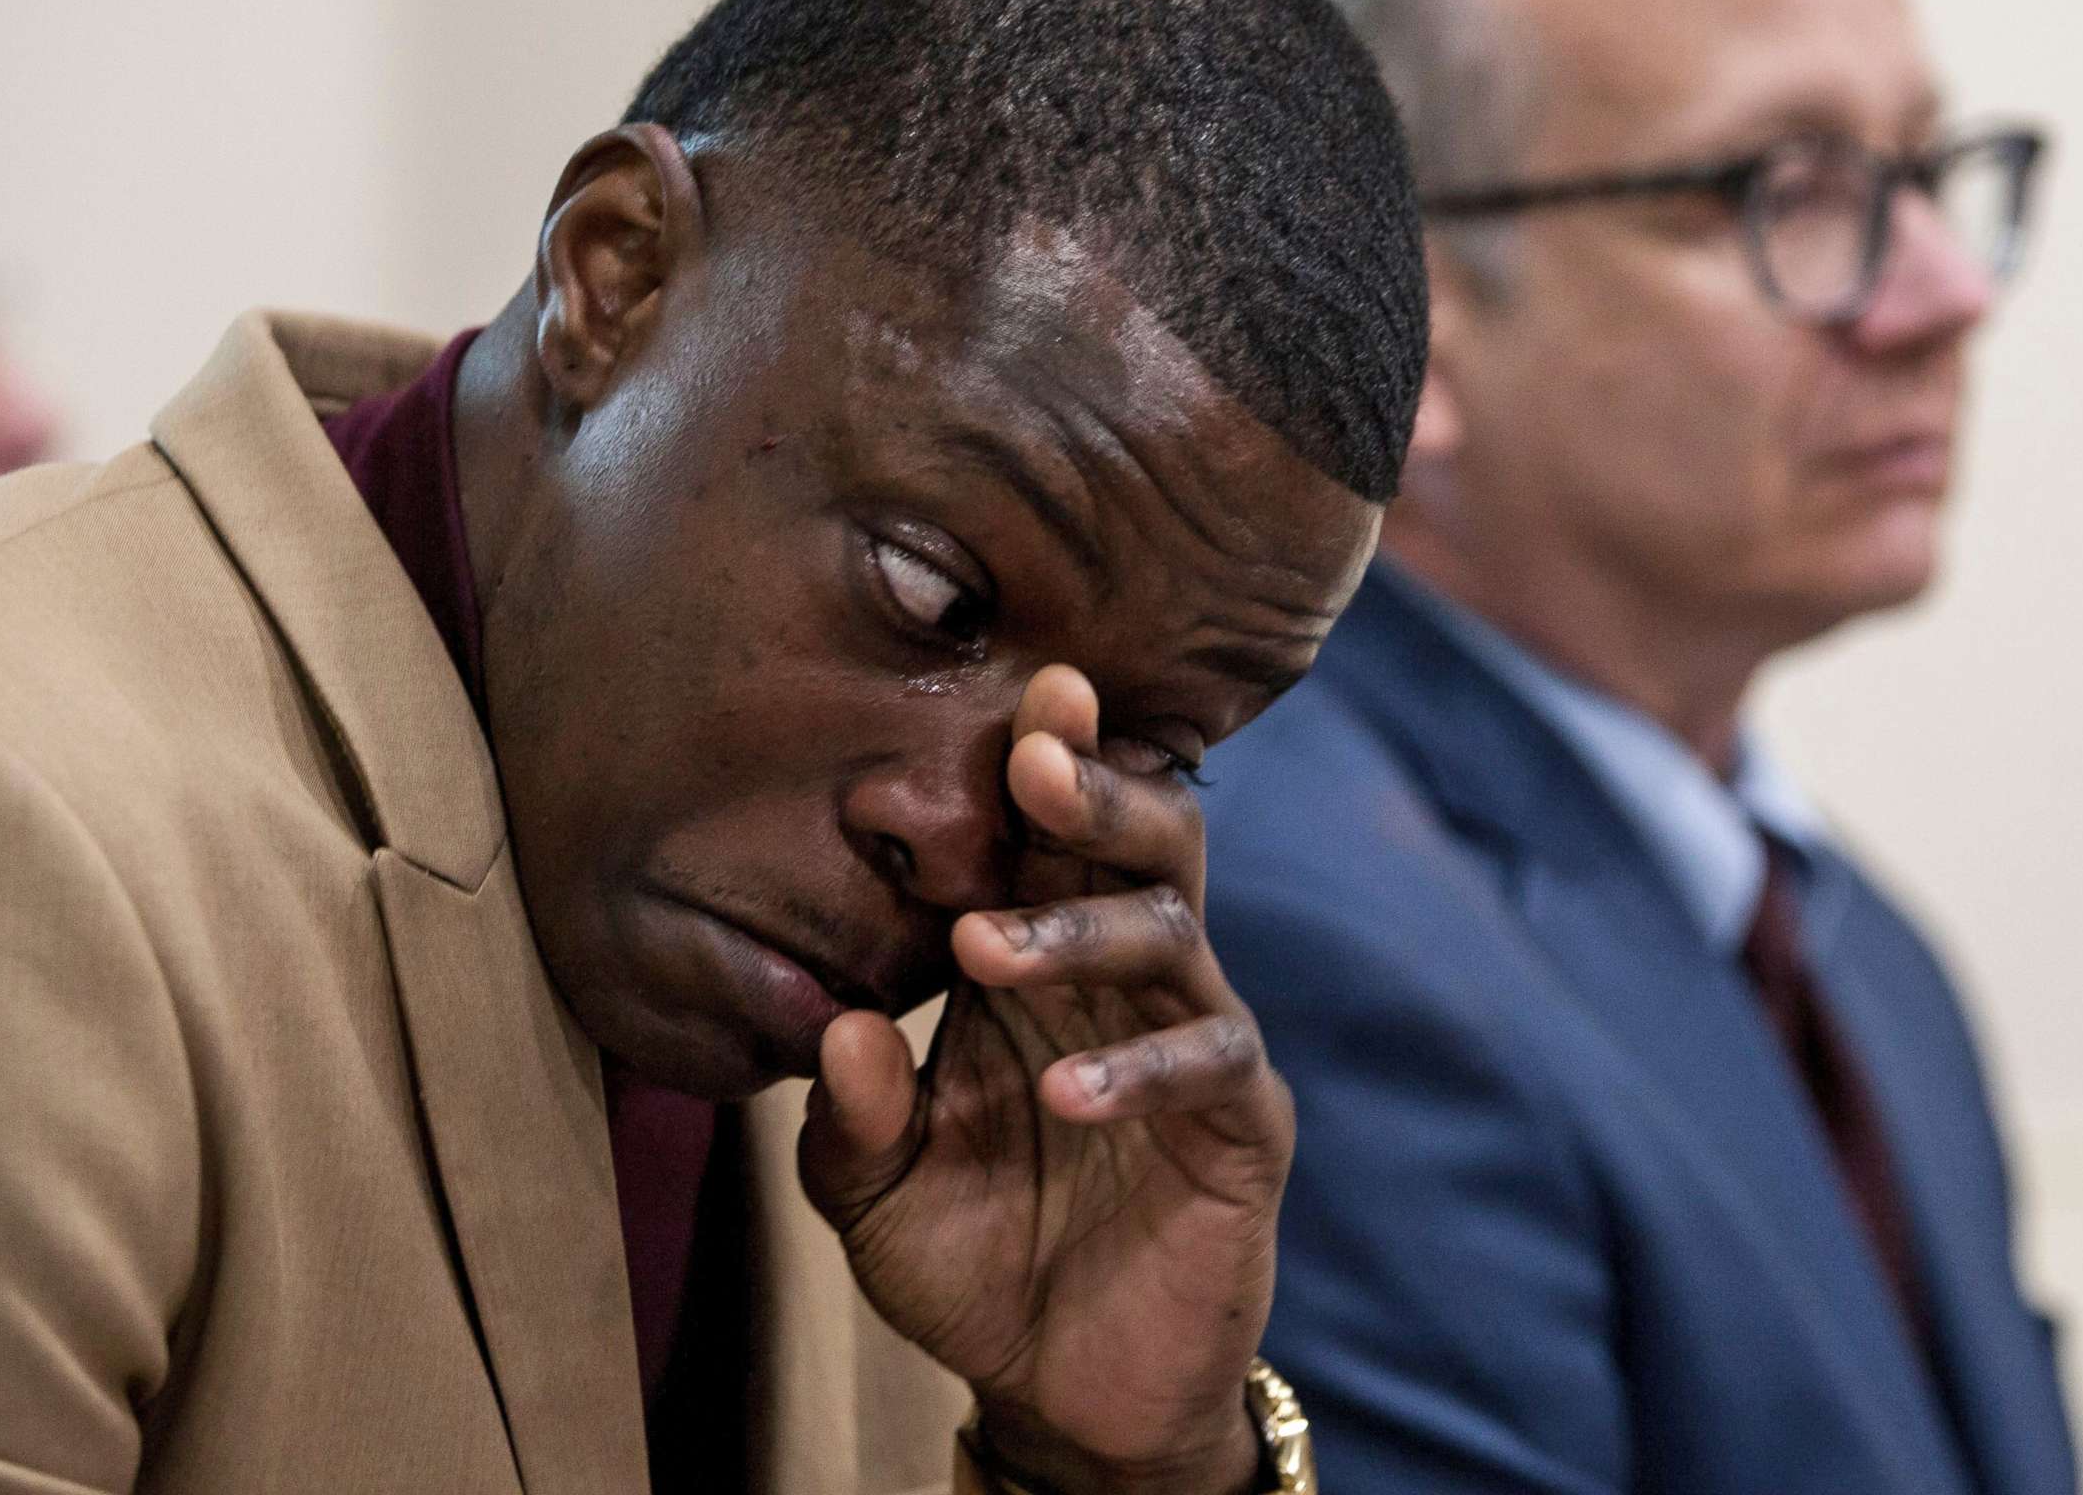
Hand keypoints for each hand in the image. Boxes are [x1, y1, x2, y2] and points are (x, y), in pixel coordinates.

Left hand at [799, 665, 1283, 1494]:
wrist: (1066, 1389)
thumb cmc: (969, 1261)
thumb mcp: (874, 1197)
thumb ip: (854, 1117)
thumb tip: (838, 1026)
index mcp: (1036, 964)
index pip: (1044, 840)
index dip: (1037, 765)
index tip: (1011, 693)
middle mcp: (1122, 980)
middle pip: (1140, 844)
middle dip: (1092, 790)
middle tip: (1034, 758)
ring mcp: (1192, 1040)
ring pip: (1173, 933)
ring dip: (1082, 928)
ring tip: (987, 952)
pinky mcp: (1244, 1120)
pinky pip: (1209, 1061)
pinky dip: (1138, 1070)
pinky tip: (1065, 1094)